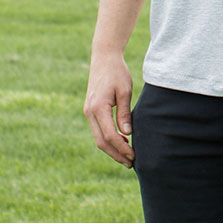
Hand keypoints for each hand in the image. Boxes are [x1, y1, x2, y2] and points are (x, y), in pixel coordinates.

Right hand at [84, 53, 134, 167]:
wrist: (104, 58)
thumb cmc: (117, 72)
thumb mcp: (125, 91)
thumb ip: (124, 113)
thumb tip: (127, 134)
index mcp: (98, 108)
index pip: (109, 136)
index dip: (121, 148)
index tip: (134, 156)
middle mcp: (90, 112)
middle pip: (101, 141)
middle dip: (116, 154)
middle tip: (131, 163)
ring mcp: (88, 112)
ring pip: (98, 138)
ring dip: (112, 149)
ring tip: (127, 156)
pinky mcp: (90, 110)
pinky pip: (98, 130)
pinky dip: (108, 139)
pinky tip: (121, 142)